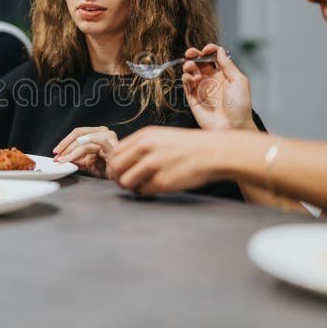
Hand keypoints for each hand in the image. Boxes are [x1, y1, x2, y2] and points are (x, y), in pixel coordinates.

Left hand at [53, 126, 117, 177]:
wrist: (123, 177)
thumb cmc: (108, 170)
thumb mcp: (88, 163)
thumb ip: (77, 159)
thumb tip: (62, 158)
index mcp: (99, 133)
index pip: (78, 133)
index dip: (64, 142)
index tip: (56, 153)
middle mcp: (104, 132)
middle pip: (78, 134)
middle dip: (65, 147)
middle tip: (57, 157)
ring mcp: (109, 138)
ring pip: (84, 141)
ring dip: (71, 152)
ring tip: (63, 160)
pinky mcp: (112, 146)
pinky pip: (94, 144)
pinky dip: (80, 150)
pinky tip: (72, 157)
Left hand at [108, 126, 223, 194]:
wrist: (212, 152)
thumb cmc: (187, 146)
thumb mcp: (161, 136)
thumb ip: (141, 145)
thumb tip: (121, 159)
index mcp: (144, 136)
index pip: (114, 152)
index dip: (113, 163)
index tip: (118, 169)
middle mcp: (146, 149)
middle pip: (115, 167)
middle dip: (116, 177)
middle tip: (124, 181)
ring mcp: (153, 165)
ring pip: (124, 182)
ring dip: (129, 186)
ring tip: (140, 185)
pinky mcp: (162, 182)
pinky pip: (142, 191)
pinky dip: (144, 192)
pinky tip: (153, 187)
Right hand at [183, 44, 254, 130]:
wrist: (234, 127)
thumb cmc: (240, 106)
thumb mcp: (239, 81)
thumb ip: (228, 65)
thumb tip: (220, 50)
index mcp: (224, 75)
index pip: (213, 58)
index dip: (208, 51)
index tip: (205, 50)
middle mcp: (212, 81)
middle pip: (199, 63)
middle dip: (194, 55)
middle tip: (191, 53)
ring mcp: (202, 90)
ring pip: (190, 72)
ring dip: (189, 66)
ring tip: (192, 69)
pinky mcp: (193, 99)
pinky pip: (186, 85)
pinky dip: (186, 78)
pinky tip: (193, 79)